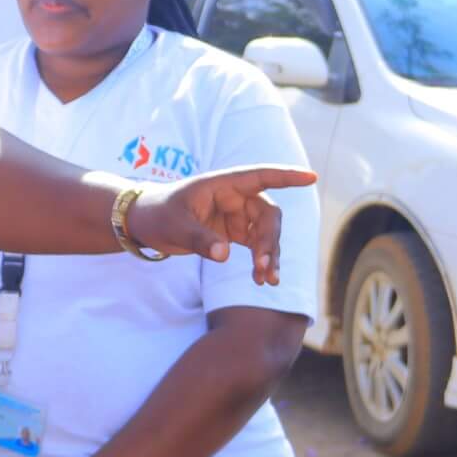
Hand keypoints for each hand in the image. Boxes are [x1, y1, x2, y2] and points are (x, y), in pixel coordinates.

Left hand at [126, 165, 316, 284]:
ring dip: (270, 255)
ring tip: (266, 281)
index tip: (311, 177)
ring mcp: (237, 215)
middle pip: (268, 214)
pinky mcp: (235, 233)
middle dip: (270, 241)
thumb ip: (200, 239)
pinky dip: (262, 262)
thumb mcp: (175, 226)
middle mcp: (235, 197)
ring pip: (266, 233)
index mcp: (223, 185)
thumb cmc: (158, 214)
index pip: (261, 176)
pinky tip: (261, 280)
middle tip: (264, 267)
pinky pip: (257, 245)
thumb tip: (225, 254)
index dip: (286, 176)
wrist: (145, 225)